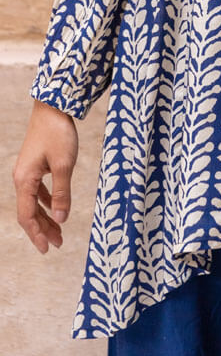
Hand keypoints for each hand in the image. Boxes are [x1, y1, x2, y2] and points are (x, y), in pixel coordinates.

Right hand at [12, 99, 78, 253]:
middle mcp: (21, 178)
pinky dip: (46, 201)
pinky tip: (56, 208)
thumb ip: (62, 192)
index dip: (37, 234)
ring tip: (60, 231)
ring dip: (46, 217)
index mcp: (24, 180)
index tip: (48, 248)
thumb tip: (61, 218)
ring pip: (34, 202)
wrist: (52, 107)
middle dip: (43, 229)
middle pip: (29, 211)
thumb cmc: (58, 133)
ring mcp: (27, 171)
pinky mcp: (35, 165)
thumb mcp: (64, 165)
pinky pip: (38, 190)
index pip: (27, 215)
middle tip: (59, 244)